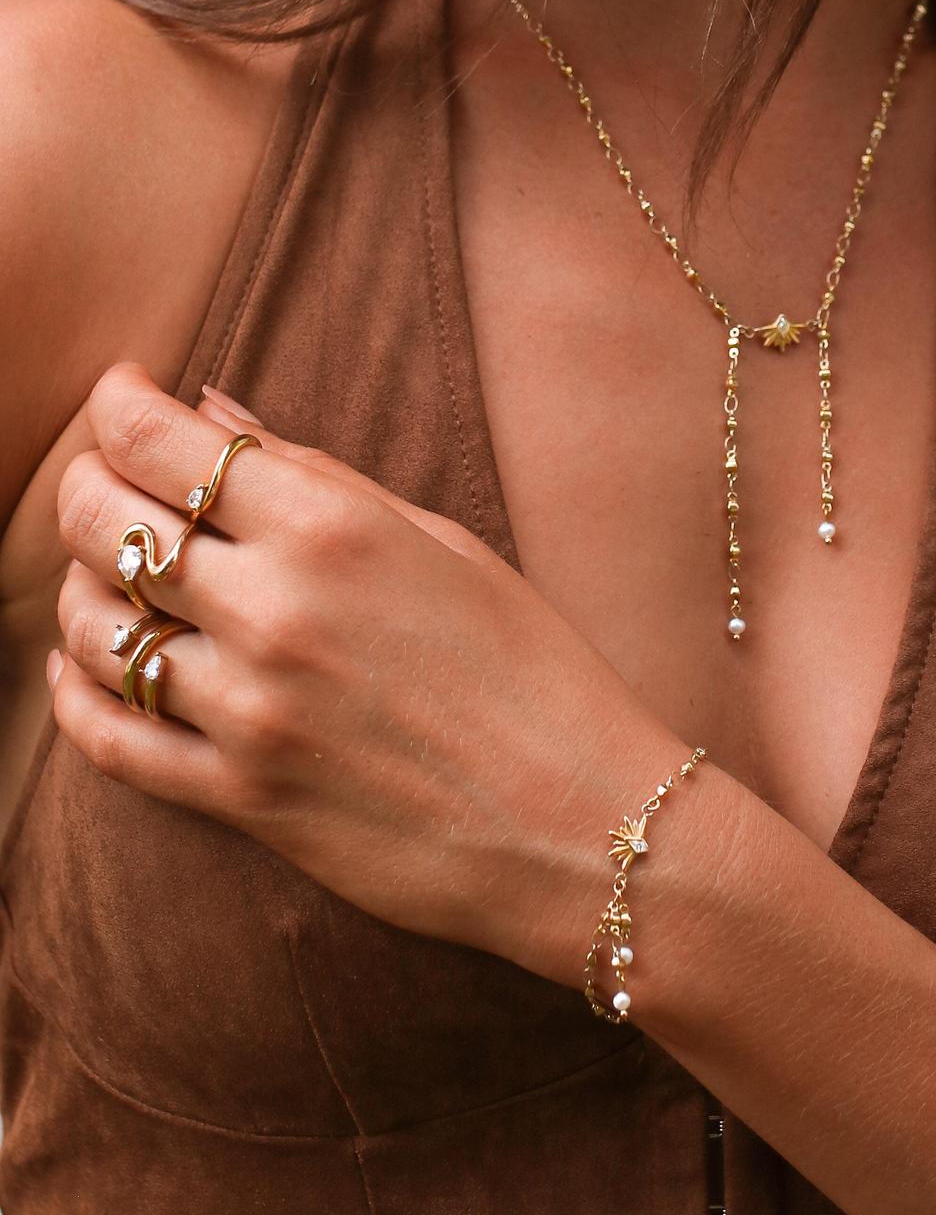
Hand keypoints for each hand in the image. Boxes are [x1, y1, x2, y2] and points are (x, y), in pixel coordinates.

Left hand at [49, 361, 688, 988]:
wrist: (579, 819)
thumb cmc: (531, 665)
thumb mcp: (441, 542)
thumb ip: (315, 474)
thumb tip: (209, 411)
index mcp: (334, 528)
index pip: (159, 441)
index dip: (116, 405)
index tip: (119, 395)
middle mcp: (277, 610)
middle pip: (104, 523)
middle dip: (84, 483)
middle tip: (102, 477)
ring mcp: (252, 710)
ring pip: (92, 628)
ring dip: (81, 587)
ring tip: (108, 573)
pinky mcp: (242, 797)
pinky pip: (110, 740)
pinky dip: (77, 694)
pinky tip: (85, 667)